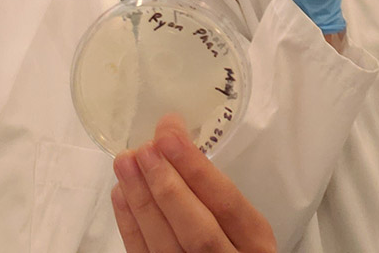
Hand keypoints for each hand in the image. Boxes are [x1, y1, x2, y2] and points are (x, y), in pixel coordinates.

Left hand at [112, 115, 276, 252]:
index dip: (197, 169)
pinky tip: (121, 195)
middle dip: (167, 184)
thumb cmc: (234, 249)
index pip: (227, 204)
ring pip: (165, 246)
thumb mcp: (245, 229)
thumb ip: (220, 202)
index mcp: (256, 245)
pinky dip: (130, 226)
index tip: (172, 137)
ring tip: (125, 164)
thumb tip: (181, 150)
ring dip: (141, 201)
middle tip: (145, 148)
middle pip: (196, 228)